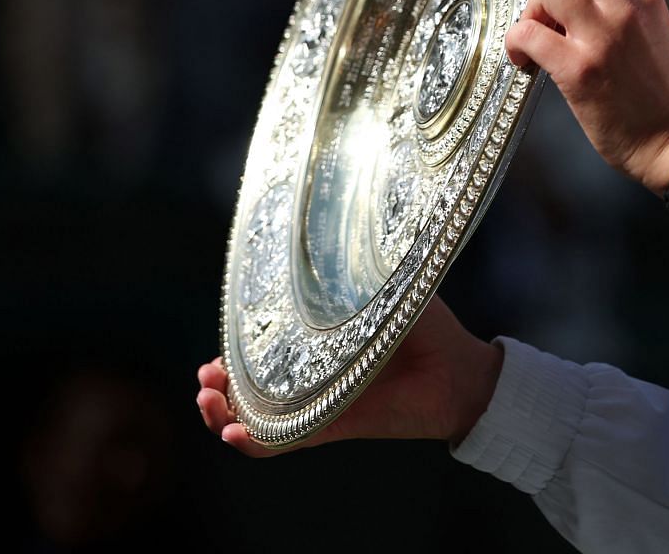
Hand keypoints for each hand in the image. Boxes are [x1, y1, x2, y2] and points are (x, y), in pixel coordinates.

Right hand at [194, 296, 501, 456]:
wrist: (461, 372)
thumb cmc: (429, 326)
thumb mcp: (387, 290)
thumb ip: (360, 271)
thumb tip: (336, 226)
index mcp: (323, 347)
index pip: (266, 354)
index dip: (236, 352)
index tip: (218, 344)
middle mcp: (314, 379)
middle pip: (251, 391)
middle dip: (219, 385)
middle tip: (207, 374)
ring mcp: (320, 405)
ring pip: (257, 420)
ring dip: (223, 414)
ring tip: (208, 399)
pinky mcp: (333, 427)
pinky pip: (285, 442)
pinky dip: (255, 441)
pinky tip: (234, 431)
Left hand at [503, 0, 668, 191]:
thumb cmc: (657, 90)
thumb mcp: (653, 28)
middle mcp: (625, 7)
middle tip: (541, 4)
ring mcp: (603, 37)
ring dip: (529, 11)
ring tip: (537, 37)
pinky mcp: (581, 70)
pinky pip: (528, 34)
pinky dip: (515, 44)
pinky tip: (525, 62)